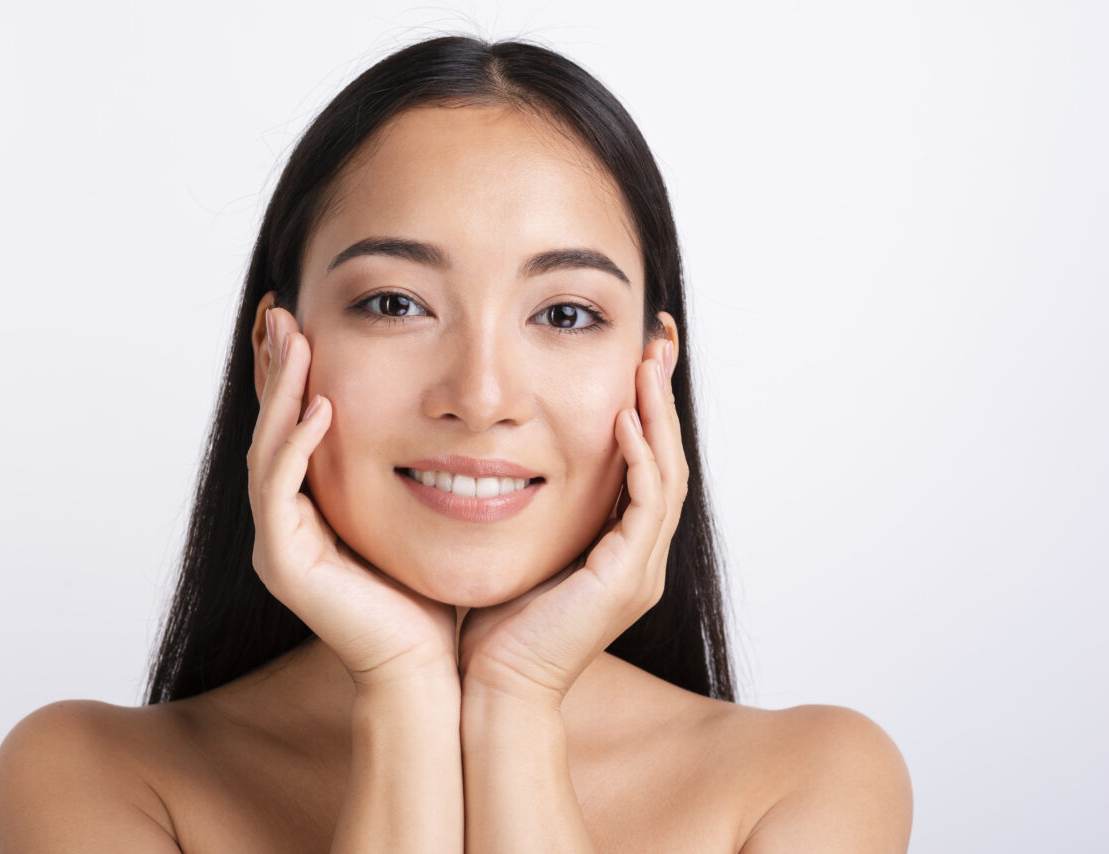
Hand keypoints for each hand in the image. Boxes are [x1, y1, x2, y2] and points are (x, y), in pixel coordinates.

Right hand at [247, 306, 459, 691]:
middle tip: (282, 307)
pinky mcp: (286, 563)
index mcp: (313, 509)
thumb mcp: (423, 512)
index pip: (296, 425)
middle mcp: (286, 522)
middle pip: (270, 427)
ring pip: (267, 449)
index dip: (295, 372)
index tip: (306, 315)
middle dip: (276, 366)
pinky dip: (297, 445)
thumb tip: (445, 413)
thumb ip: (415, 466)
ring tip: (294, 336)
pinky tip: (320, 407)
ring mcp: (280, 542)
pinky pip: (280, 490)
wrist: (427, 670)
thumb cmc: (433, 597)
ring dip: (281, 391)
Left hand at [456, 338, 687, 706]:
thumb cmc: (491, 624)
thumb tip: (491, 455)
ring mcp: (640, 569)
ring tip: (647, 363)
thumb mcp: (514, 545)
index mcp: (617, 548)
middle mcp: (639, 555)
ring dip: (658, 415)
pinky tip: (623, 419)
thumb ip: (523, 504)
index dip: (644, 408)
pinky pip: (646, 505)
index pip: (642, 462)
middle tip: (658, 340)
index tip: (634, 355)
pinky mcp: (627, 579)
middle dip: (662, 397)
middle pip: (666, 458)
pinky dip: (638, 458)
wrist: (492, 687)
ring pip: (666, 473)